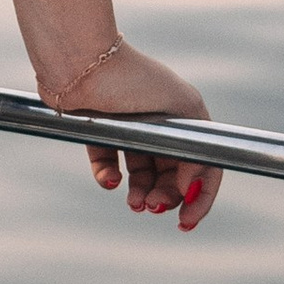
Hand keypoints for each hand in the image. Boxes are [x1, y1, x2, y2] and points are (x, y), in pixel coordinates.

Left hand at [46, 40, 219, 230]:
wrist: (81, 62)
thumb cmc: (133, 77)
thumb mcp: (180, 111)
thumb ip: (193, 151)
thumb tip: (187, 189)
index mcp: (185, 116)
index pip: (202, 163)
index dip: (199, 196)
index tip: (186, 221)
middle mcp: (160, 122)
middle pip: (170, 173)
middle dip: (165, 196)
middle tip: (152, 207)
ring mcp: (128, 127)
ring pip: (140, 173)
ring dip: (141, 192)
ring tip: (134, 203)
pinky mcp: (99, 129)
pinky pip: (108, 162)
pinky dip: (109, 176)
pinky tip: (110, 180)